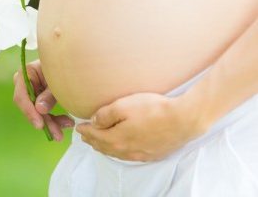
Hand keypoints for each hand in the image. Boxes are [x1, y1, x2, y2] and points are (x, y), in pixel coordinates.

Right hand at [12, 59, 74, 140]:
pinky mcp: (40, 97)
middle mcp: (26, 83)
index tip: (40, 125)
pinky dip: (55, 118)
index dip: (29, 112)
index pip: (21, 96)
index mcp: (26, 73)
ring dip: (52, 122)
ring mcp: (33, 90)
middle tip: (57, 135)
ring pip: (38, 112)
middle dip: (45, 122)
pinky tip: (67, 122)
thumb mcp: (57, 80)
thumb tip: (39, 110)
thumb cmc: (64, 65)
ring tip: (67, 127)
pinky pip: (44, 111)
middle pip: (30, 107)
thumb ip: (48, 95)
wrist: (71, 59)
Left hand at [76, 92, 206, 161]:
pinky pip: (129, 156)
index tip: (79, 126)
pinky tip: (120, 149)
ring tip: (98, 143)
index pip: (95, 135)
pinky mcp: (152, 154)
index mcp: (117, 138)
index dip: (86, 130)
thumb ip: (105, 115)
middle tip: (84, 136)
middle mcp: (127, 150)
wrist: (183, 119)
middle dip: (93, 141)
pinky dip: (119, 152)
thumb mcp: (124, 105)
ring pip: (116, 153)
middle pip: (104, 147)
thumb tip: (94, 122)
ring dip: (104, 148)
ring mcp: (140, 154)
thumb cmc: (153, 109)